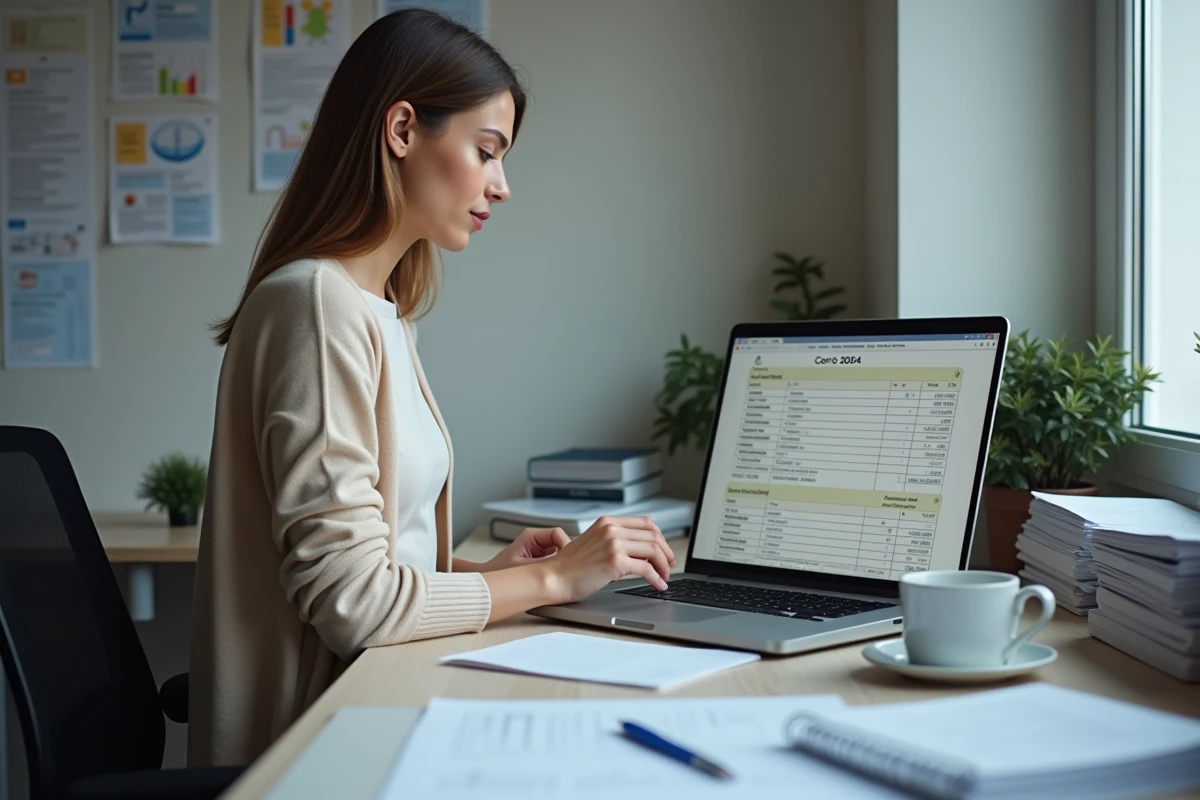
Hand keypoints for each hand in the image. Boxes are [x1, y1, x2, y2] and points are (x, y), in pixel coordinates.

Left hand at [482, 527, 571, 571]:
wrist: (488, 586)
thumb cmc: (500, 573)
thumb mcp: (526, 567)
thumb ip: (546, 563)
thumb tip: (564, 561)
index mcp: (531, 536)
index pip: (557, 534)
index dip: (565, 545)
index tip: (567, 560)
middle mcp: (536, 541)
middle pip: (560, 543)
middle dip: (565, 557)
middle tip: (564, 571)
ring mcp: (538, 552)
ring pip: (559, 554)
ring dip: (560, 565)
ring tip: (556, 577)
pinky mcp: (538, 562)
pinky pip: (554, 563)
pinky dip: (555, 571)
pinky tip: (553, 580)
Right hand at [539, 515, 675, 603]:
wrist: (554, 577)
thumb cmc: (570, 566)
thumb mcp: (594, 543)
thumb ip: (615, 542)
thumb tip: (641, 553)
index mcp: (607, 522)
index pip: (646, 522)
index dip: (660, 537)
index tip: (665, 550)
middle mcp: (611, 529)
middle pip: (653, 535)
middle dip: (666, 552)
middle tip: (670, 565)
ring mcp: (613, 544)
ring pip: (653, 550)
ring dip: (664, 565)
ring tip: (665, 576)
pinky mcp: (615, 561)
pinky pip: (647, 569)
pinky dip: (657, 578)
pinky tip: (658, 585)